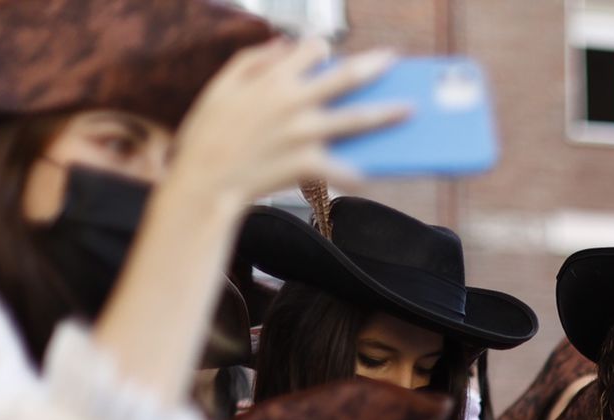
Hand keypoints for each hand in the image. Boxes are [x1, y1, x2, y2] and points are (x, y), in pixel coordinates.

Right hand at [167, 41, 404, 211]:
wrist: (204, 181)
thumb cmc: (208, 135)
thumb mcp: (220, 87)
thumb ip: (252, 60)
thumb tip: (283, 43)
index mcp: (272, 79)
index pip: (310, 51)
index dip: (321, 49)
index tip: (330, 51)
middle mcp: (293, 102)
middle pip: (345, 78)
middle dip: (373, 67)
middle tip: (394, 60)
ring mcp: (303, 133)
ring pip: (356, 120)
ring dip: (386, 114)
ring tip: (409, 110)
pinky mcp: (307, 163)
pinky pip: (343, 169)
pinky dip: (357, 173)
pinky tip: (371, 174)